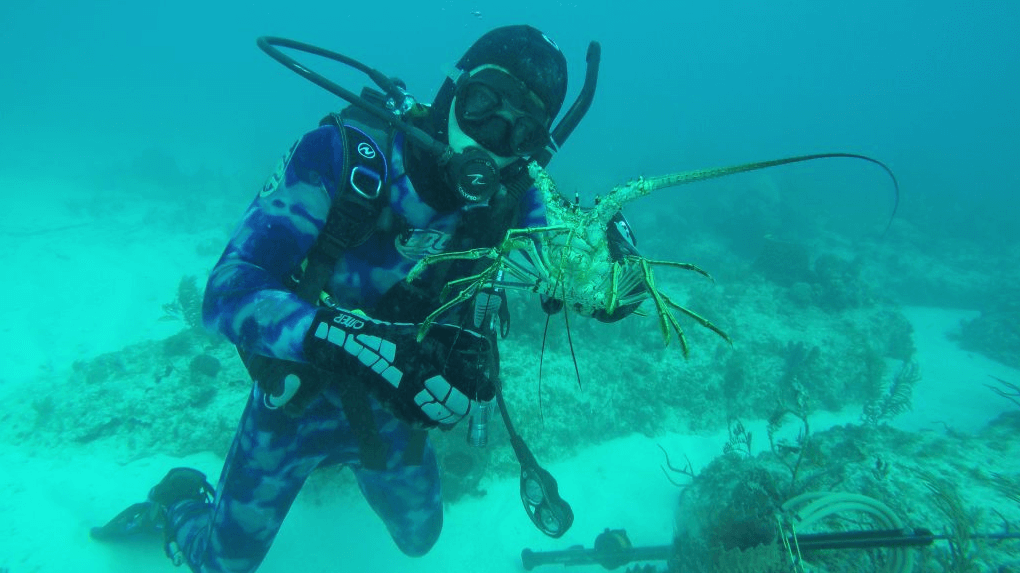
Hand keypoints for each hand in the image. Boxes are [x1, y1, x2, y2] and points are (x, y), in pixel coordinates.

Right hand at [304, 309, 494, 427]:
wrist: (361, 349)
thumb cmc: (399, 338)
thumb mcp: (430, 333)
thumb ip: (459, 340)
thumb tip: (485, 347)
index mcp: (429, 358)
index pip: (464, 379)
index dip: (481, 388)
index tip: (489, 392)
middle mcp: (420, 379)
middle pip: (455, 404)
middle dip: (466, 405)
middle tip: (471, 403)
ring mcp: (407, 396)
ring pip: (440, 417)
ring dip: (451, 416)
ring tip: (455, 410)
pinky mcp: (395, 408)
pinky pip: (421, 423)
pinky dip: (431, 421)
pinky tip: (434, 414)